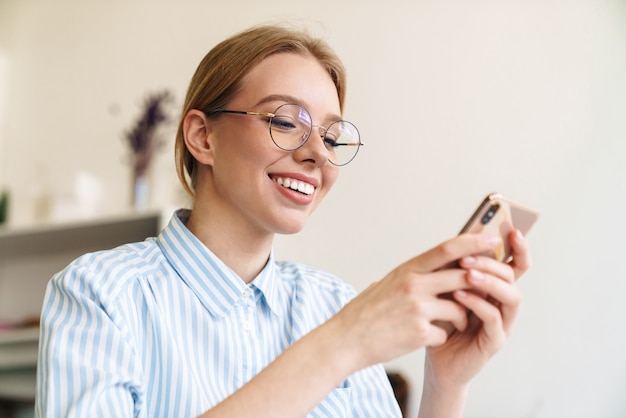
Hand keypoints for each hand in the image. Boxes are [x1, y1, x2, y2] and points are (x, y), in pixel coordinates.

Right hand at [327, 233, 506, 372]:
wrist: (346, 339)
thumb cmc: (366, 311)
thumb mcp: (389, 282)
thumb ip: (416, 274)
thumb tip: (444, 262)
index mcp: (407, 270)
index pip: (447, 249)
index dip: (473, 242)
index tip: (491, 240)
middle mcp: (414, 285)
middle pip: (463, 276)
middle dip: (480, 283)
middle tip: (490, 289)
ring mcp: (417, 309)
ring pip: (460, 308)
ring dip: (462, 318)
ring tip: (454, 323)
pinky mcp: (419, 333)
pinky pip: (445, 333)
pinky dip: (442, 337)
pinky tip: (428, 338)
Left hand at [423, 229, 528, 391]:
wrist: (432, 354)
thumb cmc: (440, 317)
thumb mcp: (445, 286)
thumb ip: (456, 266)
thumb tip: (461, 234)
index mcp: (494, 287)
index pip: (515, 264)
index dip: (519, 249)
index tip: (513, 231)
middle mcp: (502, 303)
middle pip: (512, 276)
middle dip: (491, 263)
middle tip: (466, 258)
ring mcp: (502, 322)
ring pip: (511, 296)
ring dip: (490, 282)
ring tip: (467, 273)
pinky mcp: (494, 340)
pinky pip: (494, 318)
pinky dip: (478, 304)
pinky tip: (459, 295)